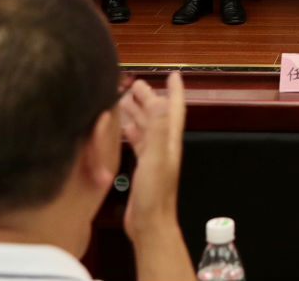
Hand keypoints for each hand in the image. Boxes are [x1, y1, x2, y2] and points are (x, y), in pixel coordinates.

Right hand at [121, 72, 185, 242]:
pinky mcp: (143, 168)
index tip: (173, 74)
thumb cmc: (155, 197)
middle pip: (157, 116)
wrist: (150, 224)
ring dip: (139, 113)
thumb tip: (161, 101)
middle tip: (136, 84)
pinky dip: (131, 133)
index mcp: (169, 142)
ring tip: (126, 101)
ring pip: (147, 128)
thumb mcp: (155, 158)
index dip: (175, 90)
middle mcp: (163, 147)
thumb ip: (158, 130)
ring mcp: (154, 158)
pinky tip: (124, 130)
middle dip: (149, 98)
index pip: (174, 109)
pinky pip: (138, 143)